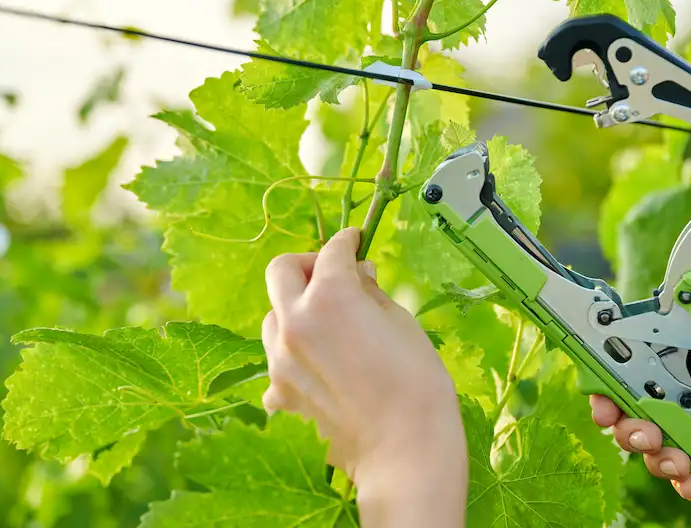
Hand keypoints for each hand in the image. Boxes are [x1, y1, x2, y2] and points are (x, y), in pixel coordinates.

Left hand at [261, 228, 467, 526]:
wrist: (405, 449)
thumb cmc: (416, 383)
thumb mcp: (401, 322)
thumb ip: (370, 291)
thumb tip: (358, 274)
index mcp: (331, 296)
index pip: (332, 251)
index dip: (346, 241)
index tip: (354, 241)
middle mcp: (295, 322)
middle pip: (281, 271)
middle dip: (307, 264)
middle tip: (333, 274)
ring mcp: (280, 361)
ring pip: (273, 316)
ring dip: (296, 309)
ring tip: (328, 324)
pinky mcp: (279, 394)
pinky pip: (278, 361)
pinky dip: (294, 355)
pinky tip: (321, 366)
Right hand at [590, 292, 690, 500]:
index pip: (643, 344)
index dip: (614, 365)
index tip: (602, 388)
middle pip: (639, 393)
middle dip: (623, 416)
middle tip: (635, 431)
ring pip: (659, 430)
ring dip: (651, 449)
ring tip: (671, 460)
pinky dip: (681, 474)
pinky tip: (689, 479)